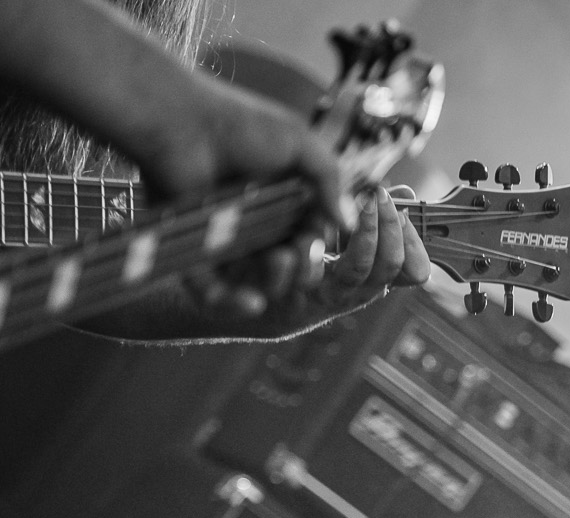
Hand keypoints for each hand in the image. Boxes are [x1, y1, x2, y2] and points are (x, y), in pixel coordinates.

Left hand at [153, 89, 428, 325]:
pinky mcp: (194, 251)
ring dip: (275, 284)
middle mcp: (256, 223)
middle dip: (303, 270)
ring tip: (278, 263)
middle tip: (300, 252)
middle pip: (289, 266)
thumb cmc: (240, 126)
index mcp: (283, 200)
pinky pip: (213, 291)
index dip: (318, 246)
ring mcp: (225, 240)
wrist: (180, 123)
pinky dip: (232, 302)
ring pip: (256, 282)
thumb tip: (350, 224)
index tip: (317, 241)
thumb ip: (332, 179)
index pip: (311, 238)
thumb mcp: (301, 144)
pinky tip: (254, 303)